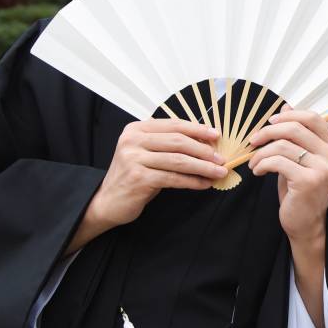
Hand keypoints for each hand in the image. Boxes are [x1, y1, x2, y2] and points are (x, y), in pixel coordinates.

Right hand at [69, 119, 223, 252]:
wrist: (107, 202)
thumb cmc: (132, 176)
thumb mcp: (145, 153)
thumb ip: (166, 144)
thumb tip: (204, 143)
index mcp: (136, 129)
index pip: (173, 124)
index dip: (197, 129)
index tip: (216, 135)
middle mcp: (133, 141)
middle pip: (178, 141)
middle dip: (203, 150)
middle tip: (221, 158)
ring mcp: (134, 159)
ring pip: (179, 160)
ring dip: (203, 167)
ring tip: (219, 172)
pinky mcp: (139, 178)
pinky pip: (174, 178)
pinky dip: (192, 181)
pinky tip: (204, 184)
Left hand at [247, 107, 327, 243]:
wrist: (306, 223)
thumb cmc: (301, 189)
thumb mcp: (300, 158)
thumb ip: (296, 135)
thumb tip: (286, 106)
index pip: (313, 118)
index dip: (290, 115)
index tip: (270, 122)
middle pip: (296, 128)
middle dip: (268, 131)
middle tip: (253, 140)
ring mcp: (322, 169)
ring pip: (283, 145)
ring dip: (261, 152)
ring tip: (254, 162)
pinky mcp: (308, 182)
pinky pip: (278, 162)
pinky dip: (262, 164)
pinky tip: (258, 171)